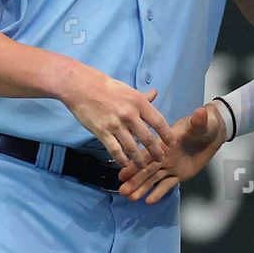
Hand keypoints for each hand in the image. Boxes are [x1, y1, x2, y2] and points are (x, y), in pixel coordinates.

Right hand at [59, 66, 173, 168]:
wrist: (82, 87)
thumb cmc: (106, 87)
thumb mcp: (128, 89)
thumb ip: (143, 97)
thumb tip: (155, 94)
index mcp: (139, 102)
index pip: (158, 122)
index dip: (167, 135)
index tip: (171, 144)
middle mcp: (130, 115)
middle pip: (148, 138)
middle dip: (156, 152)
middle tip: (160, 159)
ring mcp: (116, 125)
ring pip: (132, 148)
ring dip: (139, 160)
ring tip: (143, 166)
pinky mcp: (102, 132)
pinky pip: (115, 150)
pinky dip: (122, 160)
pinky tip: (125, 164)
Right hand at [118, 102, 226, 201]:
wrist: (211, 133)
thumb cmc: (202, 126)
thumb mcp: (200, 124)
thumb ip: (197, 121)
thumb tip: (201, 112)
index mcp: (164, 144)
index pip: (147, 155)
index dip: (135, 163)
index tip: (122, 172)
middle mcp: (163, 157)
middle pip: (146, 170)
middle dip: (134, 180)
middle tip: (122, 191)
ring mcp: (170, 167)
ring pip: (153, 179)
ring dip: (142, 188)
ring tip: (130, 198)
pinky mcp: (179, 175)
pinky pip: (167, 185)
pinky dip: (158, 193)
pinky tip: (148, 201)